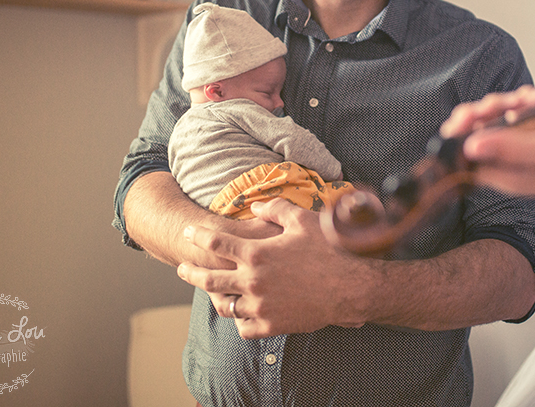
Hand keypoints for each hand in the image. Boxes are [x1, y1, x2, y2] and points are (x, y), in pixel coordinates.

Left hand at [176, 198, 370, 338]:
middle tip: (182, 268)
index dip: (198, 235)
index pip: (216, 242)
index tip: (188, 232)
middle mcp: (252, 281)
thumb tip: (255, 206)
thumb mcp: (303, 220)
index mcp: (256, 253)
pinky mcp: (271, 325)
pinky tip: (240, 314)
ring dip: (216, 298)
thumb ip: (275, 210)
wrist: (351, 286)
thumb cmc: (329, 250)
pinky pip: (244, 327)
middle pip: (209, 278)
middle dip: (191, 272)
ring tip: (213, 293)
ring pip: (225, 306)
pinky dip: (240, 320)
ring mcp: (260, 306)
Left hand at [443, 87, 534, 200]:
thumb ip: (511, 148)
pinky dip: (524, 105)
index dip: (463, 130)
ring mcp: (523, 155)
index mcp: (507, 175)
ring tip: (533, 96)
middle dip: (487, 110)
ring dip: (509, 103)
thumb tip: (469, 146)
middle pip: (476, 134)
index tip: (477, 112)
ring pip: (496, 123)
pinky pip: (517, 121)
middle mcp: (510, 167)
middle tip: (510, 101)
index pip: (464, 154)